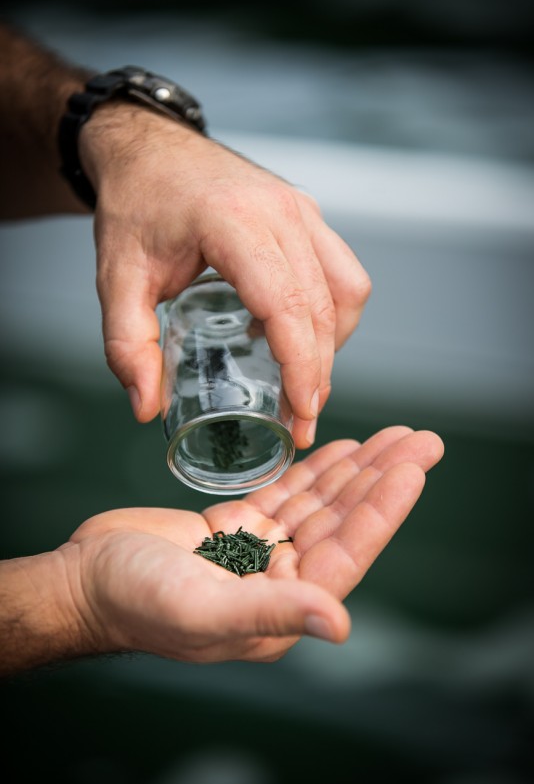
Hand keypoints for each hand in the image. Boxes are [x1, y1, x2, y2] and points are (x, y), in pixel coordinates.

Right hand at [57, 426, 442, 664]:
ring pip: (319, 502)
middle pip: (343, 519)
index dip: (383, 509)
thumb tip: (339, 623)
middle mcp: (279, 580)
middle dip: (382, 478)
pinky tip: (341, 449)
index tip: (413, 468)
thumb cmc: (135, 603)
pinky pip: (287, 493)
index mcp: (282, 608)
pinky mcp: (235, 525)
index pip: (347, 551)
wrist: (86, 582)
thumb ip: (271, 611)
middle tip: (420, 439)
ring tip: (392, 437)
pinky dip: (315, 470)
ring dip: (356, 469)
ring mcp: (258, 550)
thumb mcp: (203, 609)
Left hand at [79, 106, 370, 447]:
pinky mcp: (306, 212)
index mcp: (233, 222)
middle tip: (300, 421)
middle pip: (323, 306)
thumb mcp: (116, 277)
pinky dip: (331, 312)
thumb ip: (127, 343)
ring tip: (303, 382)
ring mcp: (300, 208)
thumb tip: (145, 407)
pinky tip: (295, 334)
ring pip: (347, 288)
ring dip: (333, 343)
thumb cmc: (135, 205)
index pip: (287, 304)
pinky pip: (342, 270)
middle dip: (318, 372)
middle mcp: (280, 211)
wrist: (149, 146)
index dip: (301, 366)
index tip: (301, 413)